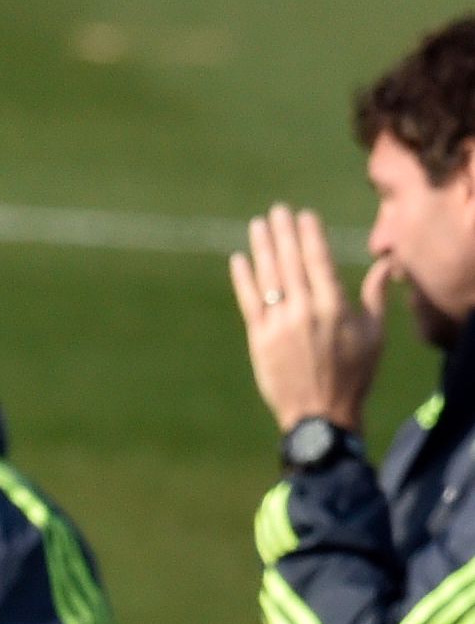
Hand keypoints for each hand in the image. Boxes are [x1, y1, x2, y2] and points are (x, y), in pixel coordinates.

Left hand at [230, 205, 389, 433]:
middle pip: (291, 263)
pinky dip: (243, 279)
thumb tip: (385, 263)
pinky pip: (249, 303)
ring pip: (268, 278)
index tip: (303, 214)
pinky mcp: (259, 341)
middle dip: (284, 233)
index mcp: (335, 307)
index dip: (309, 235)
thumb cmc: (353, 373)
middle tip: (277, 209)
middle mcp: (305, 312)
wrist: (320, 414)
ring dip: (262, 248)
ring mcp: (279, 326)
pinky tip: (238, 260)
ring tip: (258, 225)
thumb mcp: (373, 334)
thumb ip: (374, 296)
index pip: (318, 261)